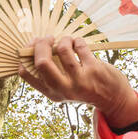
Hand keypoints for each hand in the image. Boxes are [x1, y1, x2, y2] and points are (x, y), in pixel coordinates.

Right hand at [17, 35, 137, 127]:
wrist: (113, 100)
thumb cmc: (85, 87)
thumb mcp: (63, 87)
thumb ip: (51, 72)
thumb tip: (35, 45)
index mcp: (51, 92)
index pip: (25, 73)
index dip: (24, 54)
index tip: (32, 45)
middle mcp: (63, 88)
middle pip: (41, 62)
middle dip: (41, 44)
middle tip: (47, 38)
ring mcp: (79, 80)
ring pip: (62, 49)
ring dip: (63, 39)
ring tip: (68, 40)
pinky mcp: (94, 70)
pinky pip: (79, 46)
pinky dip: (77, 40)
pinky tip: (79, 44)